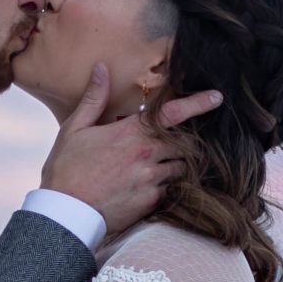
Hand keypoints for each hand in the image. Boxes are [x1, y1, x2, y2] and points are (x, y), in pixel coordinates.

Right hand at [39, 63, 224, 237]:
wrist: (65, 213)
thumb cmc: (66, 170)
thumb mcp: (74, 129)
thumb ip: (94, 98)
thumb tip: (102, 67)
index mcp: (130, 133)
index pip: (172, 113)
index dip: (198, 103)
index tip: (217, 97)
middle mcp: (146, 154)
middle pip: (184, 143)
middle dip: (183, 142)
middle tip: (175, 144)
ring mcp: (151, 179)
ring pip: (181, 167)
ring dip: (176, 165)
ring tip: (158, 168)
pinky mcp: (151, 202)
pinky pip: (172, 190)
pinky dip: (167, 187)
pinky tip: (150, 188)